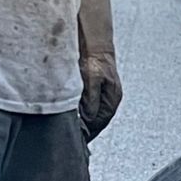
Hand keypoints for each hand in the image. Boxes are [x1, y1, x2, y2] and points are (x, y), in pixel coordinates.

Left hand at [76, 0, 122, 138]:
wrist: (93, 41)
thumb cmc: (94, 58)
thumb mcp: (91, 78)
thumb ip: (90, 100)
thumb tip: (88, 118)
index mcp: (111, 100)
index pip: (98, 123)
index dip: (87, 133)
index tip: (76, 139)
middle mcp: (108, 100)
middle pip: (95, 122)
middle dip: (84, 130)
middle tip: (71, 138)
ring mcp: (101, 96)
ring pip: (90, 115)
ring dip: (80, 122)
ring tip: (69, 130)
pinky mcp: (92, 90)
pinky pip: (85, 107)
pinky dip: (78, 113)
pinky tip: (69, 115)